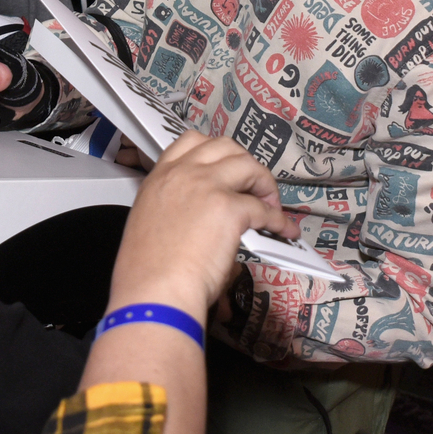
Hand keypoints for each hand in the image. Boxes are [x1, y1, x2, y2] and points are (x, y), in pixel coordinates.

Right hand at [108, 131, 296, 318]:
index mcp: (158, 178)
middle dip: (243, 163)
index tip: (226, 169)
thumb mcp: (156, 225)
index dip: (215, 153)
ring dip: (264, 184)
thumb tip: (211, 223)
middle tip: (252, 187)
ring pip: (248, 165)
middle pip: (224, 146)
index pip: (190, 143)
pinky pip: (265, 209)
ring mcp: (206, 186)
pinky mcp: (229, 208)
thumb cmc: (148, 272)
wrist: (155, 290)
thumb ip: (182, 210)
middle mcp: (182, 174)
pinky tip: (284, 232)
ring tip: (270, 206)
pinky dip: (279, 221)